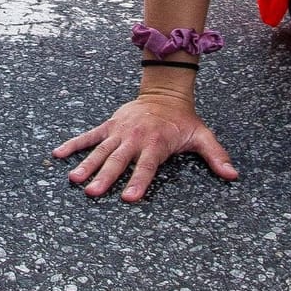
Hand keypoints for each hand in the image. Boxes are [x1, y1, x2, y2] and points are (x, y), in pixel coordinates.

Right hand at [53, 87, 238, 202]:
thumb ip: (216, 156)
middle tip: (93, 193)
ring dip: (86, 164)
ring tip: (74, 179)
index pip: (147, 166)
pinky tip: (57, 154)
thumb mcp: (202, 136)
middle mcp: (135, 138)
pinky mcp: (109, 125)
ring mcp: (120, 131)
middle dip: (106, 177)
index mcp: (156, 143)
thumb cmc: (183, 120)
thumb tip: (233, 174)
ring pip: (101, 150)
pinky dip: (73, 144)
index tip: (130, 198)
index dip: (139, 182)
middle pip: (119, 161)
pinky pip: (89, 136)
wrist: (164, 92)